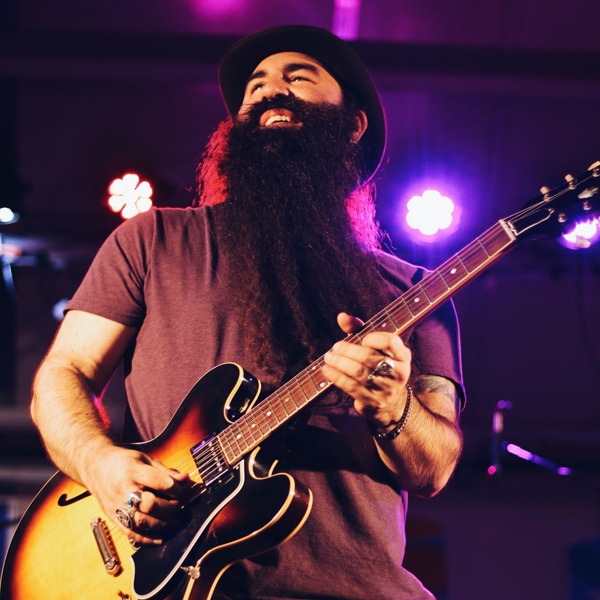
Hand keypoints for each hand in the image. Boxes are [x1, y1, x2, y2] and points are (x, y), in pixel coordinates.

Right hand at [85, 446, 189, 545]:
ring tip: (173, 521)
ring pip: (140, 521)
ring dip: (161, 524)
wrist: (95, 466)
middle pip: (149, 504)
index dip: (174, 488)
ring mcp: (116, 505)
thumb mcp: (145, 459)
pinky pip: (129, 532)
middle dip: (169, 508)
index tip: (181, 490)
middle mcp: (123, 489)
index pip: (158, 482)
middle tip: (178, 506)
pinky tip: (160, 538)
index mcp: (133, 471)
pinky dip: (146, 539)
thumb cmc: (124, 461)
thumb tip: (185, 479)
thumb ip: (165, 471)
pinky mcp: (113, 517)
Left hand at [322, 312, 411, 426]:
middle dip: (349, 351)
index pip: (391, 342)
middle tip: (335, 347)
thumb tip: (341, 316)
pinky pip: (352, 387)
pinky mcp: (373, 401)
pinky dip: (337, 377)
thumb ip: (358, 329)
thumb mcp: (373, 347)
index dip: (376, 338)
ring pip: (359, 373)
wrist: (388, 401)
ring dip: (340, 363)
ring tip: (329, 357)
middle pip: (370, 358)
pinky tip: (327, 370)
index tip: (364, 338)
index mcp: (402, 356)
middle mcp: (398, 373)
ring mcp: (387, 389)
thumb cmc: (377, 364)